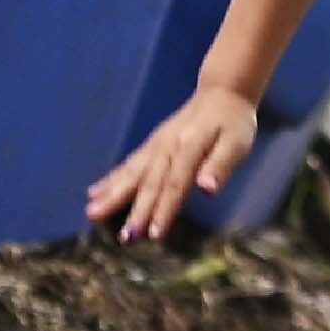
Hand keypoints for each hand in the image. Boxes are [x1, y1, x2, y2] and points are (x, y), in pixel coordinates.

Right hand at [86, 88, 259, 240]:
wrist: (221, 93)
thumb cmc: (233, 122)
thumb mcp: (237, 143)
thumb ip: (221, 166)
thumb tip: (208, 189)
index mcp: (189, 146)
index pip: (175, 184)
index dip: (164, 210)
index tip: (153, 234)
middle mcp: (166, 146)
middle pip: (149, 182)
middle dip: (135, 211)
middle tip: (124, 238)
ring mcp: (155, 146)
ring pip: (131, 174)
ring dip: (113, 195)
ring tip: (92, 213)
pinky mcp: (151, 146)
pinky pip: (128, 165)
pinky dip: (111, 179)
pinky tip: (93, 194)